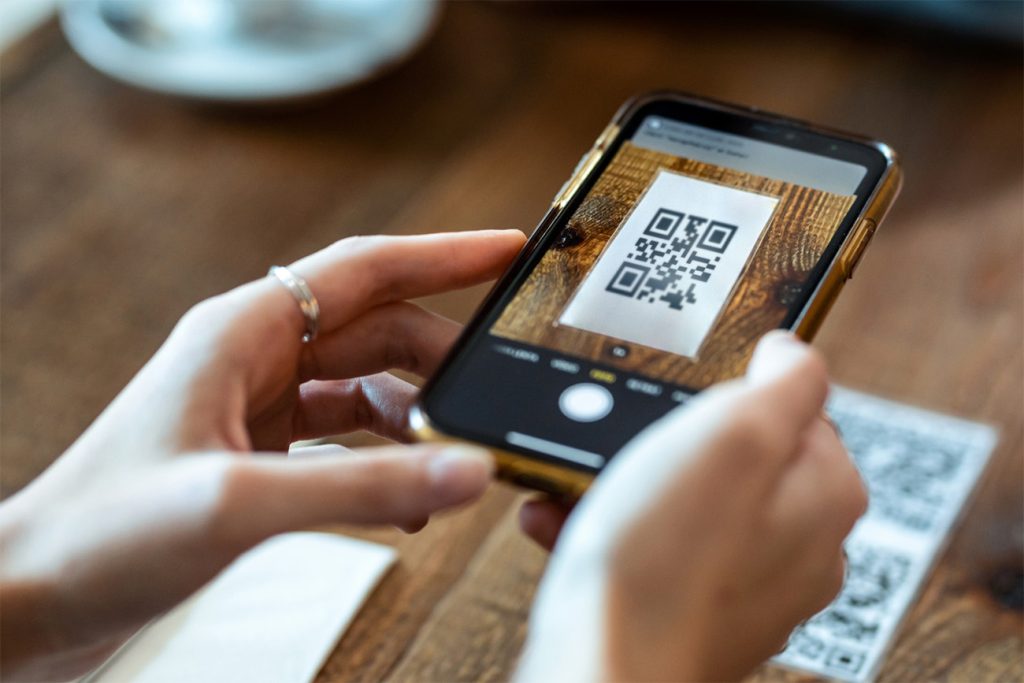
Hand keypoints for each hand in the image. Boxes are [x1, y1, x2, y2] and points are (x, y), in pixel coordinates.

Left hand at [0, 229, 525, 680]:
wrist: (30, 598)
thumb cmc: (101, 536)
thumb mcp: (240, 504)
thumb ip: (363, 488)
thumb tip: (467, 471)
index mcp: (242, 331)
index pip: (366, 270)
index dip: (444, 255)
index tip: (508, 252)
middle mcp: (252, 357)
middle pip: (375, 329)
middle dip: (443, 355)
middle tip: (501, 387)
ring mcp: (254, 405)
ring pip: (364, 384)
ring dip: (416, 414)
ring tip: (457, 453)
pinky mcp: (254, 453)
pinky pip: (343, 438)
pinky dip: (383, 458)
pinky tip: (407, 497)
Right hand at [517, 332, 866, 681]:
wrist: (605, 662)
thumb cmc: (666, 560)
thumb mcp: (735, 432)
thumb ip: (785, 379)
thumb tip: (791, 352)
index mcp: (827, 495)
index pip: (797, 408)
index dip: (734, 394)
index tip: (687, 402)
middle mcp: (801, 546)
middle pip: (736, 457)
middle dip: (670, 440)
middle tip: (626, 442)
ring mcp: (749, 585)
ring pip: (688, 502)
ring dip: (629, 483)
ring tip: (582, 484)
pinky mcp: (697, 610)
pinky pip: (657, 547)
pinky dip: (614, 529)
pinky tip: (570, 524)